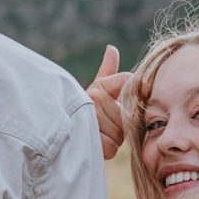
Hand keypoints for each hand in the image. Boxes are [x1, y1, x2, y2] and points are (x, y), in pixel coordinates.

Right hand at [86, 45, 128, 161]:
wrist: (61, 132)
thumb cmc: (85, 110)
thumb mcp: (97, 90)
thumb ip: (108, 71)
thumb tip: (111, 48)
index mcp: (99, 86)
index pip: (126, 81)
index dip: (136, 90)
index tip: (137, 95)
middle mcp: (93, 98)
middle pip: (127, 116)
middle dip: (119, 125)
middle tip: (104, 124)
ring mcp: (91, 118)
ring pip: (120, 133)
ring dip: (113, 138)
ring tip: (98, 133)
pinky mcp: (89, 138)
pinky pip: (112, 147)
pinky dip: (106, 149)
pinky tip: (95, 143)